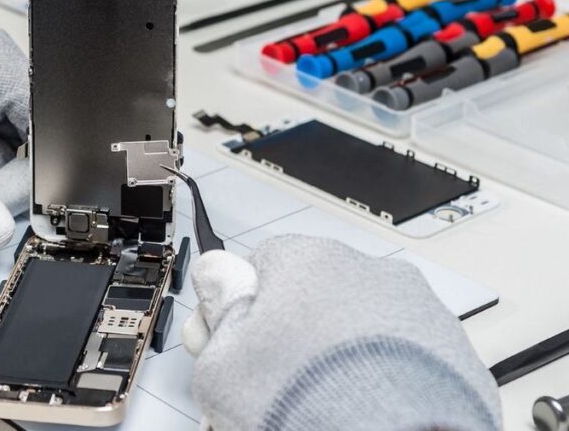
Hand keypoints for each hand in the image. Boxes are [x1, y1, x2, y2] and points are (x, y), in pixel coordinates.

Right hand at [181, 235, 501, 430]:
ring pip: (360, 326)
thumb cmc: (306, 405)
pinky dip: (386, 380)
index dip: (244, 312)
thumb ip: (220, 309)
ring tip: (326, 406)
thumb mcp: (223, 361)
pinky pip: (404, 358)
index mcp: (307, 260)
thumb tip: (220, 278)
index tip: (239, 348)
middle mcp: (366, 273)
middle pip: (312, 296)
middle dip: (294, 336)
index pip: (260, 267)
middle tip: (277, 386)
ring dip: (340, 356)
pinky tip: (366, 412)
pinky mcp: (453, 353)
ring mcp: (417, 310)